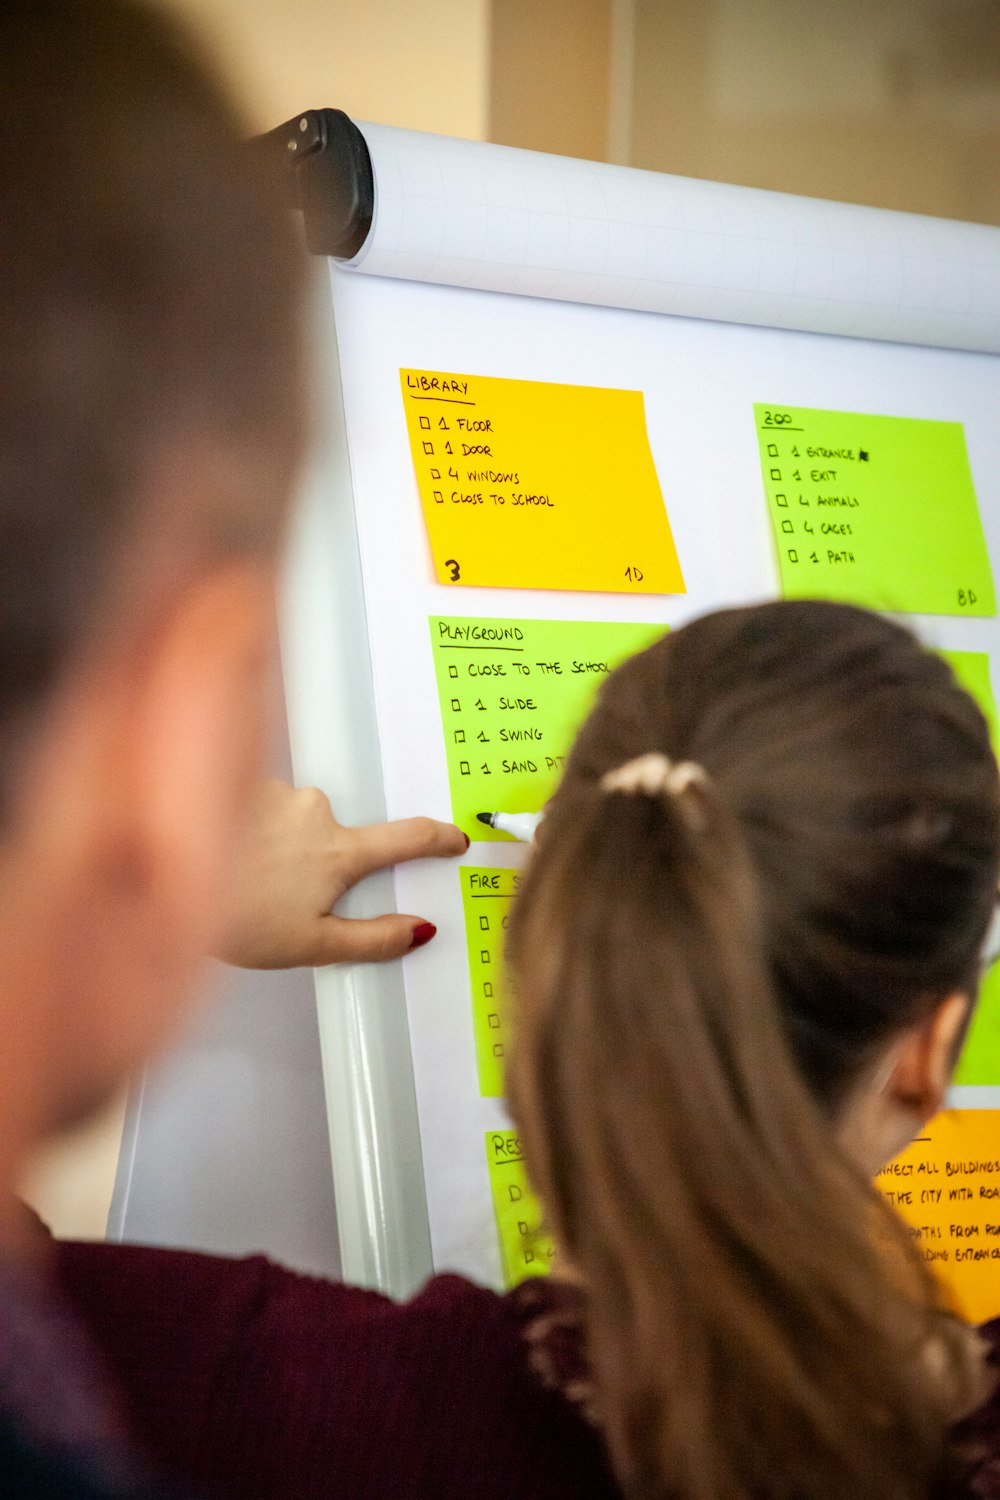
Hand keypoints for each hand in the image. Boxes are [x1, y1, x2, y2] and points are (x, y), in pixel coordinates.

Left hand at [215, 780, 466, 968]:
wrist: (158, 886)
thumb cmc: (234, 922)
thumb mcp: (312, 945)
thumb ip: (374, 939)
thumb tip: (422, 930)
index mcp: (339, 852)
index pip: (407, 838)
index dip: (438, 839)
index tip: (456, 839)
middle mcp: (314, 810)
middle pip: (337, 831)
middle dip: (319, 857)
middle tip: (282, 894)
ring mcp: (276, 792)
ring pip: (294, 817)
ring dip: (279, 842)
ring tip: (244, 880)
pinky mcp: (239, 783)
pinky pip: (260, 803)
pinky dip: (250, 827)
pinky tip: (227, 855)